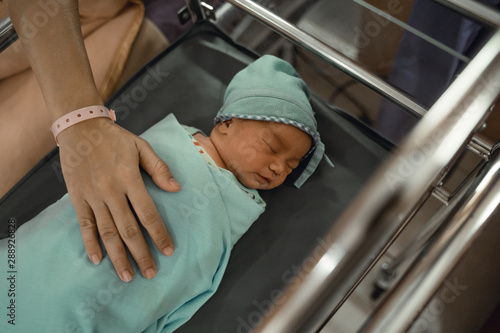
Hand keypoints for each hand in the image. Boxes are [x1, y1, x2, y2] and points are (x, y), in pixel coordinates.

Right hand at [57, 117, 180, 281]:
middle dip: (140, 254)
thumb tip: (177, 188)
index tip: (168, 251)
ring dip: (117, 256)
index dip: (159, 234)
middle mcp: (111, 191)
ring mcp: (92, 196)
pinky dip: (90, 243)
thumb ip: (159, 168)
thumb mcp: (141, 146)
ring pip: (107, 232)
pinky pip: (85, 225)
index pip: (147, 213)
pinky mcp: (77, 198)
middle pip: (128, 229)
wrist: (79, 128)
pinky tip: (97, 260)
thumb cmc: (115, 138)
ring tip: (126, 276)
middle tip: (150, 273)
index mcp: (129, 178)